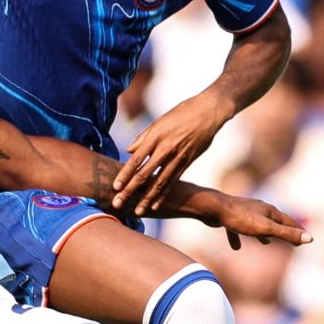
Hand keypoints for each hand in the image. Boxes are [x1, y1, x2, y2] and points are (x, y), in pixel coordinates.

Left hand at [112, 92, 230, 214]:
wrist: (209, 111)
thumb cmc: (182, 113)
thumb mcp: (160, 121)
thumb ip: (143, 138)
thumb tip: (129, 151)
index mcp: (155, 137)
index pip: (135, 160)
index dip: (124, 175)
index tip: (114, 187)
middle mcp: (165, 150)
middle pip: (144, 175)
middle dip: (130, 191)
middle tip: (118, 204)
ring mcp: (177, 158)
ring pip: (159, 183)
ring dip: (147, 199)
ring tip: (138, 211)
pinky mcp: (187, 162)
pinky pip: (173, 182)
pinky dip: (164, 195)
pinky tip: (156, 205)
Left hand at [196, 190, 310, 249]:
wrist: (213, 207)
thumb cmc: (240, 218)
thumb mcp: (266, 228)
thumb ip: (287, 234)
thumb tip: (310, 238)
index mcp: (269, 211)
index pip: (288, 222)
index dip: (298, 231)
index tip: (306, 238)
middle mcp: (259, 209)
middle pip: (274, 221)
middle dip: (283, 231)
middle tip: (291, 239)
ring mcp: (244, 212)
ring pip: (257, 224)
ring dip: (263, 233)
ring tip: (266, 242)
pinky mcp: (231, 217)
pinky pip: (238, 229)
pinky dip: (239, 237)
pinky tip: (236, 247)